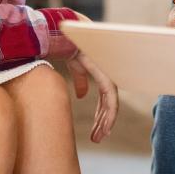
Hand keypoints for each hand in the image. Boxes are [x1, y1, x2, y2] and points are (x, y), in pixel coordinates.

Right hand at [50, 25, 118, 143]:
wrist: (63, 35)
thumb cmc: (69, 46)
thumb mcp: (75, 67)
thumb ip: (81, 80)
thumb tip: (81, 96)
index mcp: (100, 74)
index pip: (105, 99)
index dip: (102, 115)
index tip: (97, 131)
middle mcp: (107, 75)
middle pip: (108, 104)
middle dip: (102, 122)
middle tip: (97, 139)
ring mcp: (108, 74)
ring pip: (111, 104)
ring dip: (105, 122)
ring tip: (98, 138)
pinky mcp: (105, 75)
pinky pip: (110, 98)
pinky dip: (109, 114)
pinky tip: (105, 127)